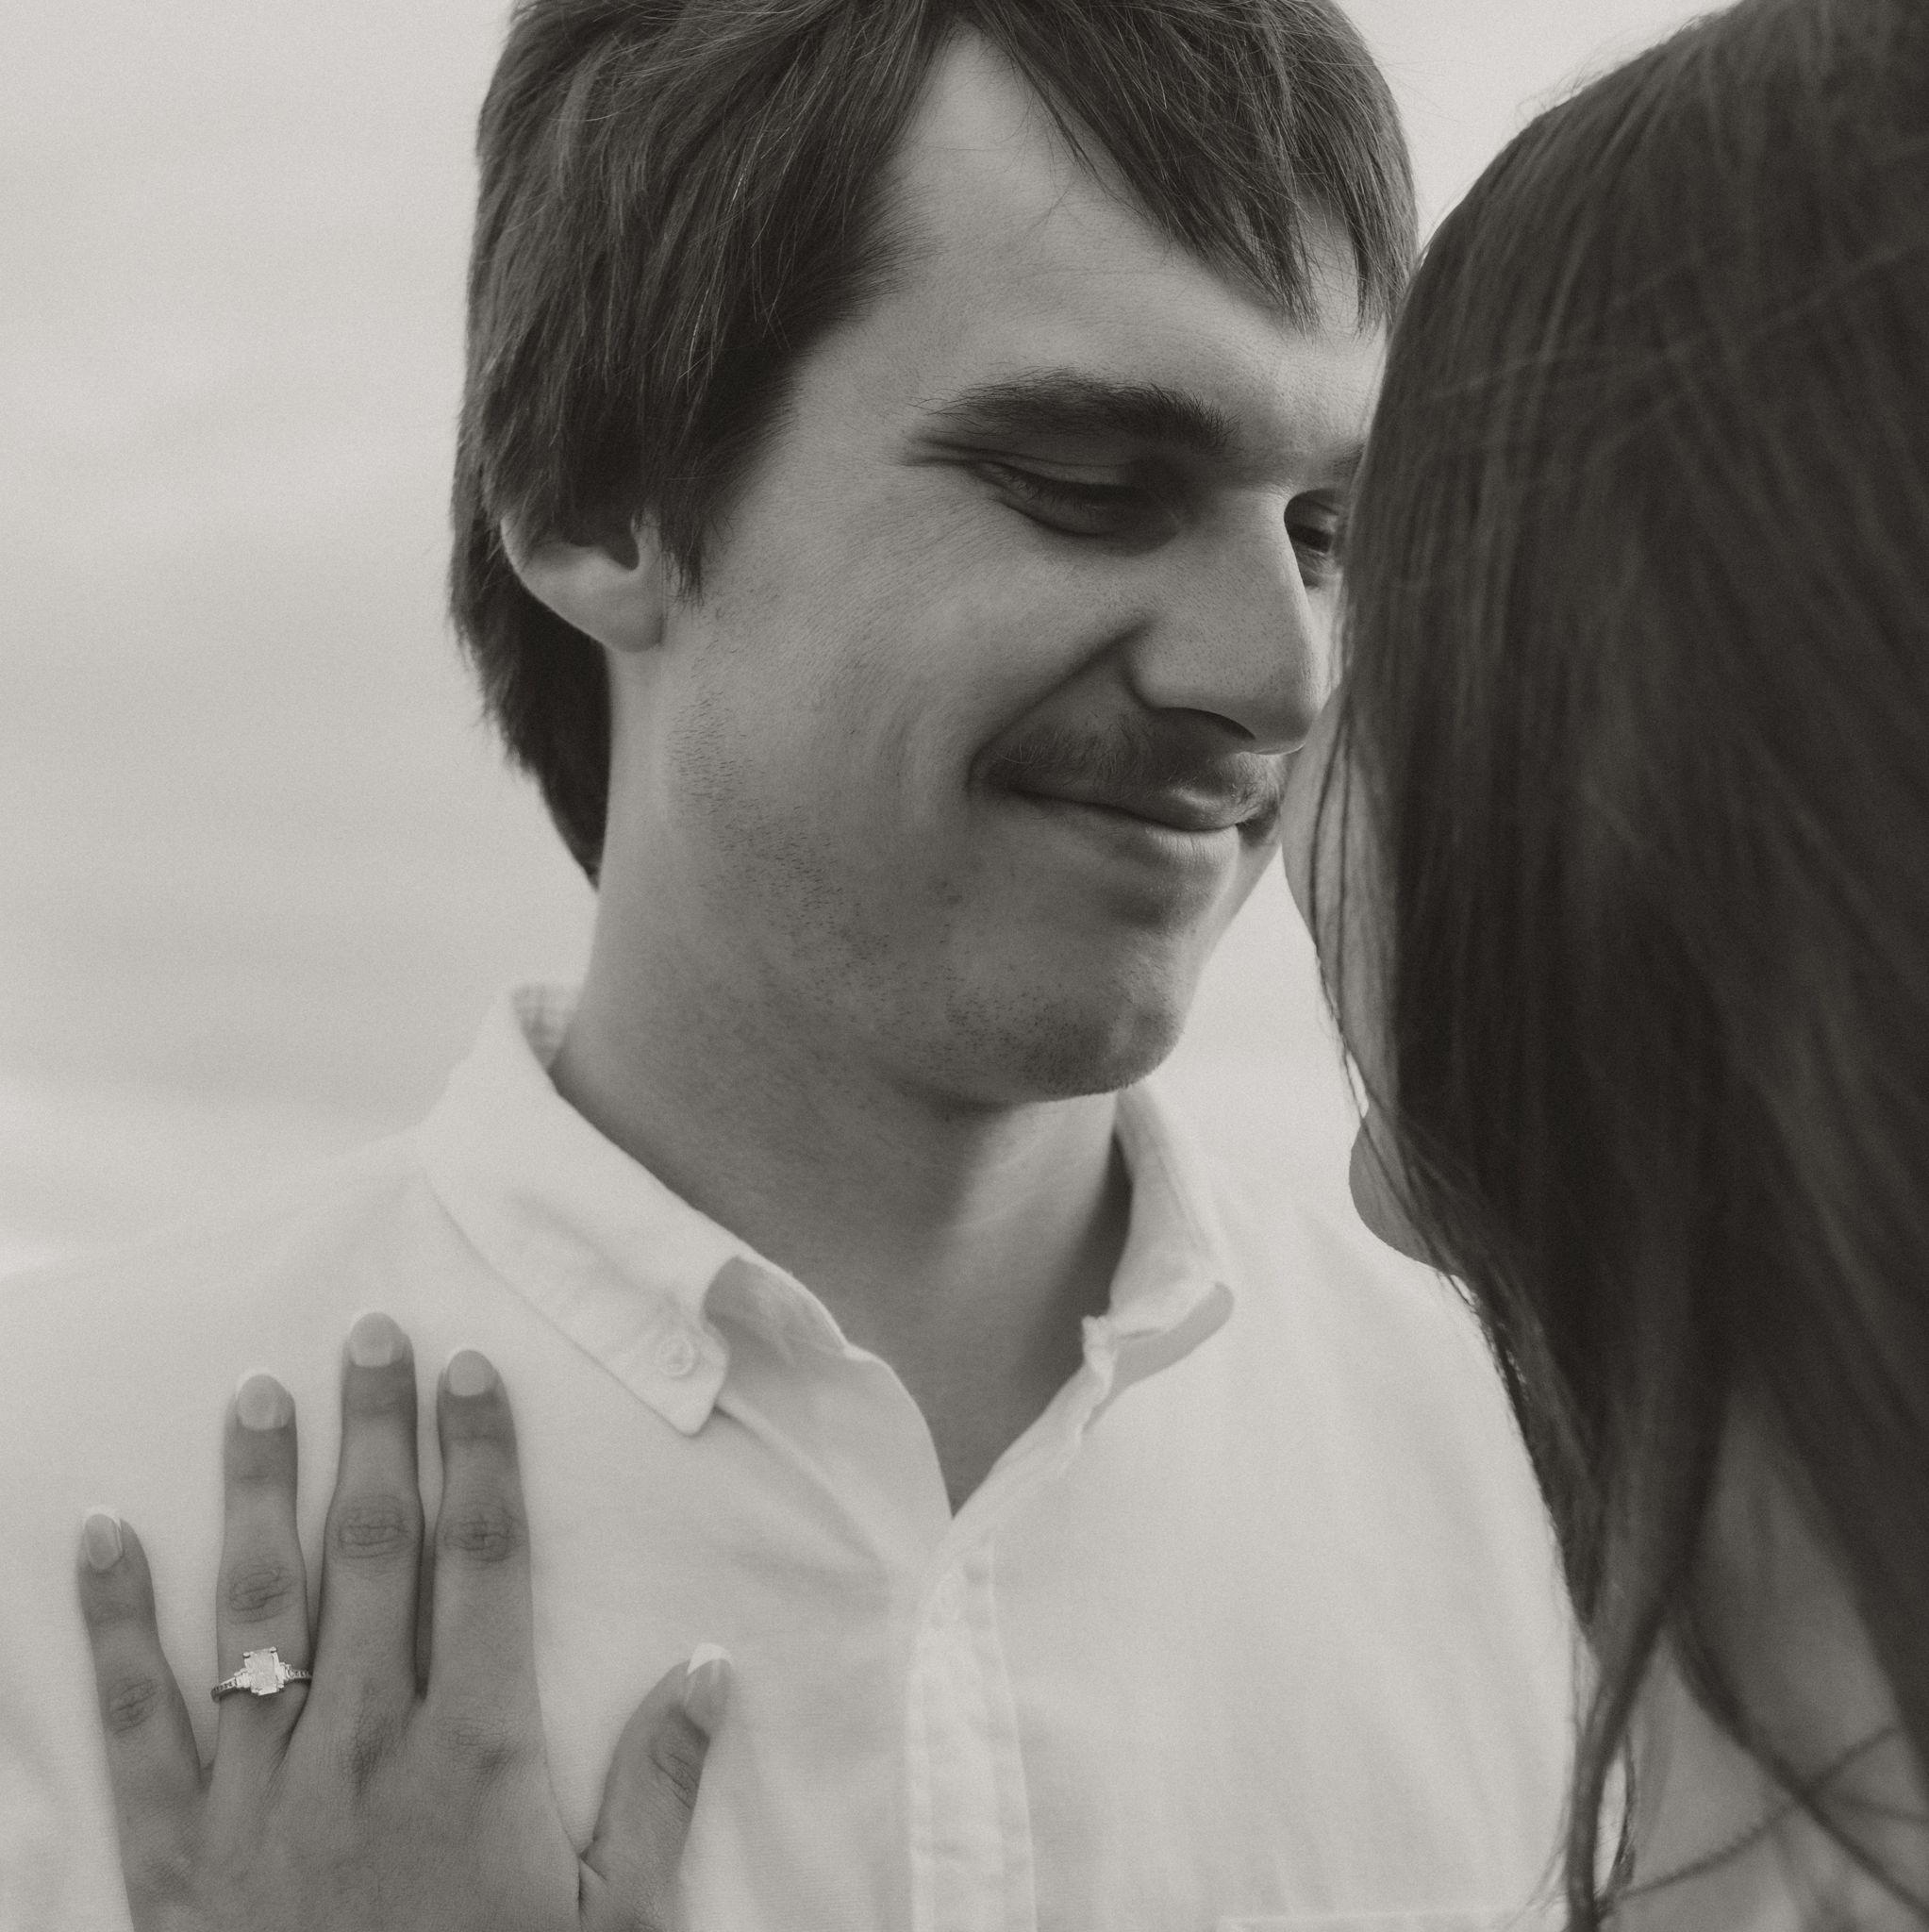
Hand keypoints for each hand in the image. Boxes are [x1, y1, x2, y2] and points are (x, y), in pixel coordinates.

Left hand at [74, 1313, 728, 1931]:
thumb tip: (715, 1664)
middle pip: (374, 1553)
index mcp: (476, 1754)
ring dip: (258, 1491)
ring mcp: (261, 1793)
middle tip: (369, 1334)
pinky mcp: (174, 1851)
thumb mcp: (615, 1927)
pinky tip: (104, 1533)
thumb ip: (659, 1790)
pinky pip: (142, 1717)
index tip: (472, 1371)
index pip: (485, 1563)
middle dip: (375, 1434)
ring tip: (255, 1395)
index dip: (481, 1457)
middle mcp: (366, 1746)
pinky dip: (114, 1622)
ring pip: (260, 1607)